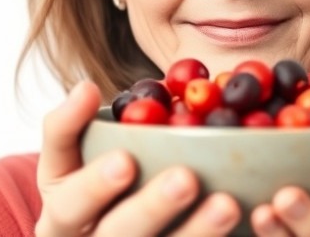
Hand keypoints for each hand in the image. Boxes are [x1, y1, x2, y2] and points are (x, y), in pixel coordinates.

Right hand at [34, 81, 241, 235]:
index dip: (95, 185)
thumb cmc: (88, 188)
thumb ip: (69, 124)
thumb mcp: (67, 159)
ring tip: (228, 204)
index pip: (69, 204)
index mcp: (61, 220)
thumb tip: (86, 88)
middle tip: (186, 179)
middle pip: (118, 235)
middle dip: (152, 208)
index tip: (126, 160)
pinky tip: (248, 226)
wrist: (106, 234)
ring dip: (196, 232)